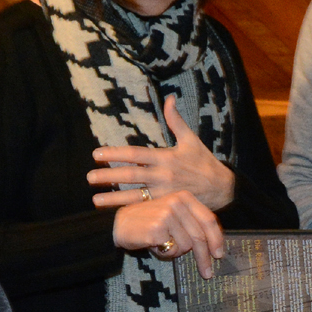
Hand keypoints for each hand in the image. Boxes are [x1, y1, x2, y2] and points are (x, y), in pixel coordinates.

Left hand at [88, 96, 235, 209]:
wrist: (223, 188)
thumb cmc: (203, 162)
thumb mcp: (191, 139)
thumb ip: (176, 120)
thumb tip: (169, 98)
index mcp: (166, 157)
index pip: (135, 155)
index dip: (115, 154)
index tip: (97, 154)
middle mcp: (163, 175)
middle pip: (131, 176)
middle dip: (108, 176)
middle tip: (89, 177)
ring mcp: (165, 193)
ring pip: (135, 196)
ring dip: (114, 199)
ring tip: (95, 200)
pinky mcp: (168, 206)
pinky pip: (147, 209)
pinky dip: (131, 211)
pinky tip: (116, 213)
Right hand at [109, 190, 225, 278]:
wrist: (117, 224)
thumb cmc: (147, 222)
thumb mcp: (171, 215)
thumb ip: (191, 223)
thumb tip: (214, 244)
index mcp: (184, 197)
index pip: (208, 219)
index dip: (216, 239)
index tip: (219, 255)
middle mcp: (177, 202)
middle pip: (200, 236)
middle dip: (204, 258)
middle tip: (207, 273)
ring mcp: (167, 214)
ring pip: (186, 246)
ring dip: (176, 252)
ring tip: (162, 245)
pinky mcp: (158, 228)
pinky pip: (171, 250)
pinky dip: (165, 254)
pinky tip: (154, 245)